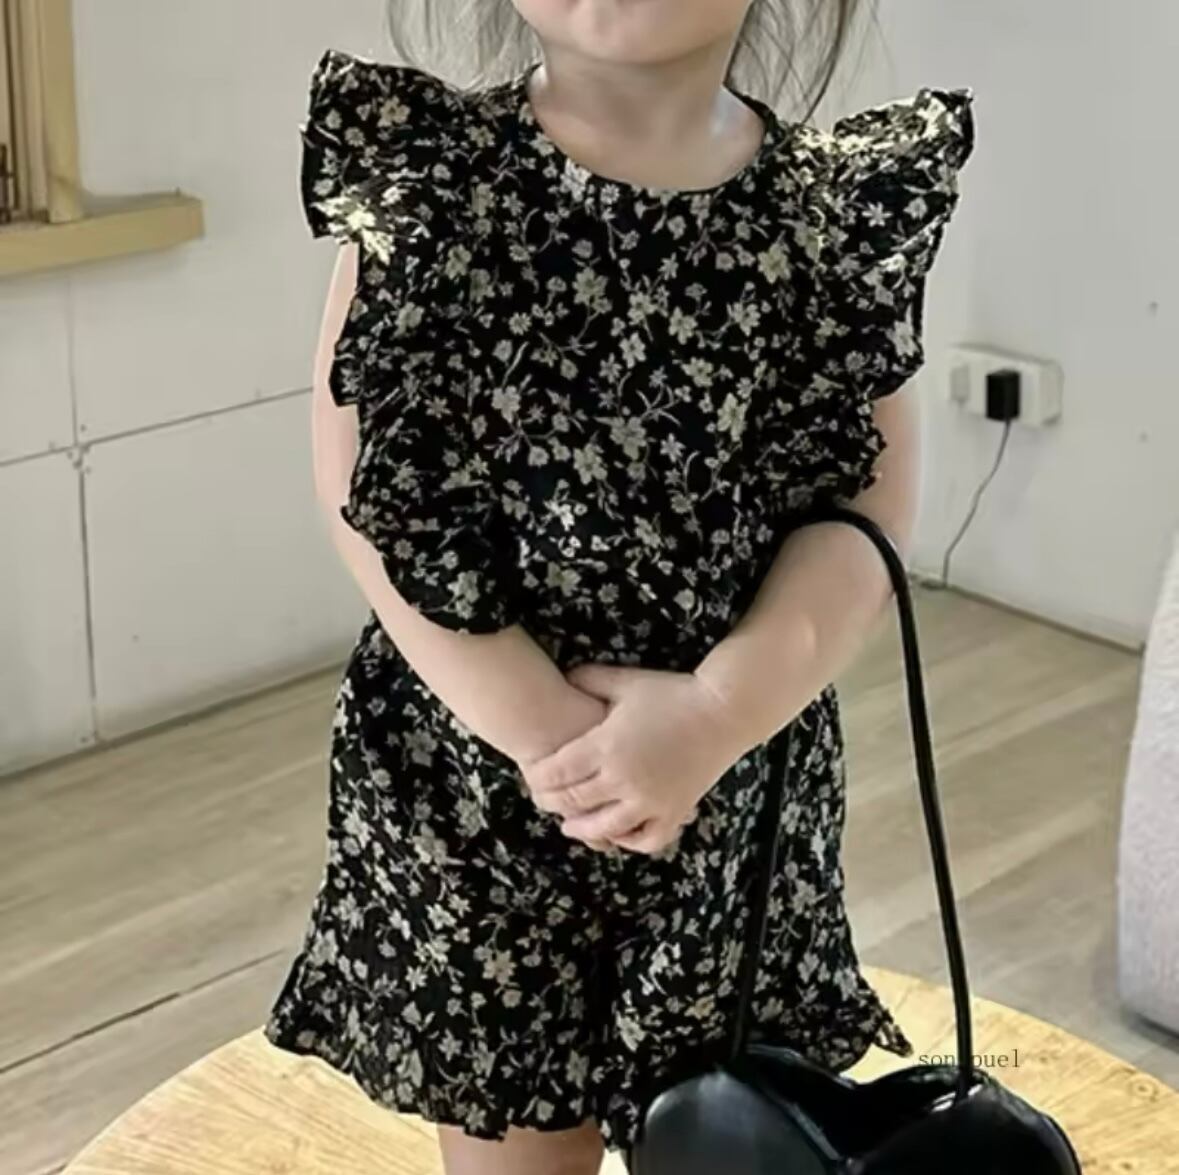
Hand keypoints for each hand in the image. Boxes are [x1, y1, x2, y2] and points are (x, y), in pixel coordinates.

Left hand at [519, 663, 749, 855]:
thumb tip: (562, 677)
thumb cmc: (672, 692)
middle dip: (553, 804)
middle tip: (543, 802)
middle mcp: (624, 778)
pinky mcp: (674, 812)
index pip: (557, 773)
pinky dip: (627, 841)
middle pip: (574, 801)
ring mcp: (650, 800)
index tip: (531, 779)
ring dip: (582, 829)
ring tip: (570, 826)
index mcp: (606, 746)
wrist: (723, 712)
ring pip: (604, 827)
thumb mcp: (626, 681)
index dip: (539, 780)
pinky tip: (617, 834)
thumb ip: (590, 680)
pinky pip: (645, 839)